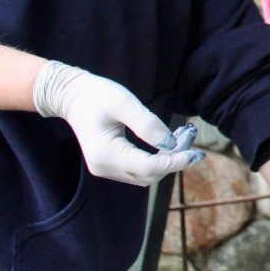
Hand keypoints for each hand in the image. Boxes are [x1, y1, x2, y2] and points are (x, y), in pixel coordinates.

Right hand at [33, 60, 202, 185]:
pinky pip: (139, 169)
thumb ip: (147, 124)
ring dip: (167, 161)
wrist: (72, 96)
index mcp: (105, 154)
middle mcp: (105, 167)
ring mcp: (106, 169)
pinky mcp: (111, 164)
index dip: (174, 162)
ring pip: (145, 175)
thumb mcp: (124, 103)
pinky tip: (168, 143)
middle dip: (174, 160)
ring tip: (183, 138)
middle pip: (149, 174)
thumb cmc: (97, 95)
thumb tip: (171, 143)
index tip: (197, 154)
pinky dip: (157, 160)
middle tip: (191, 137)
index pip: (147, 167)